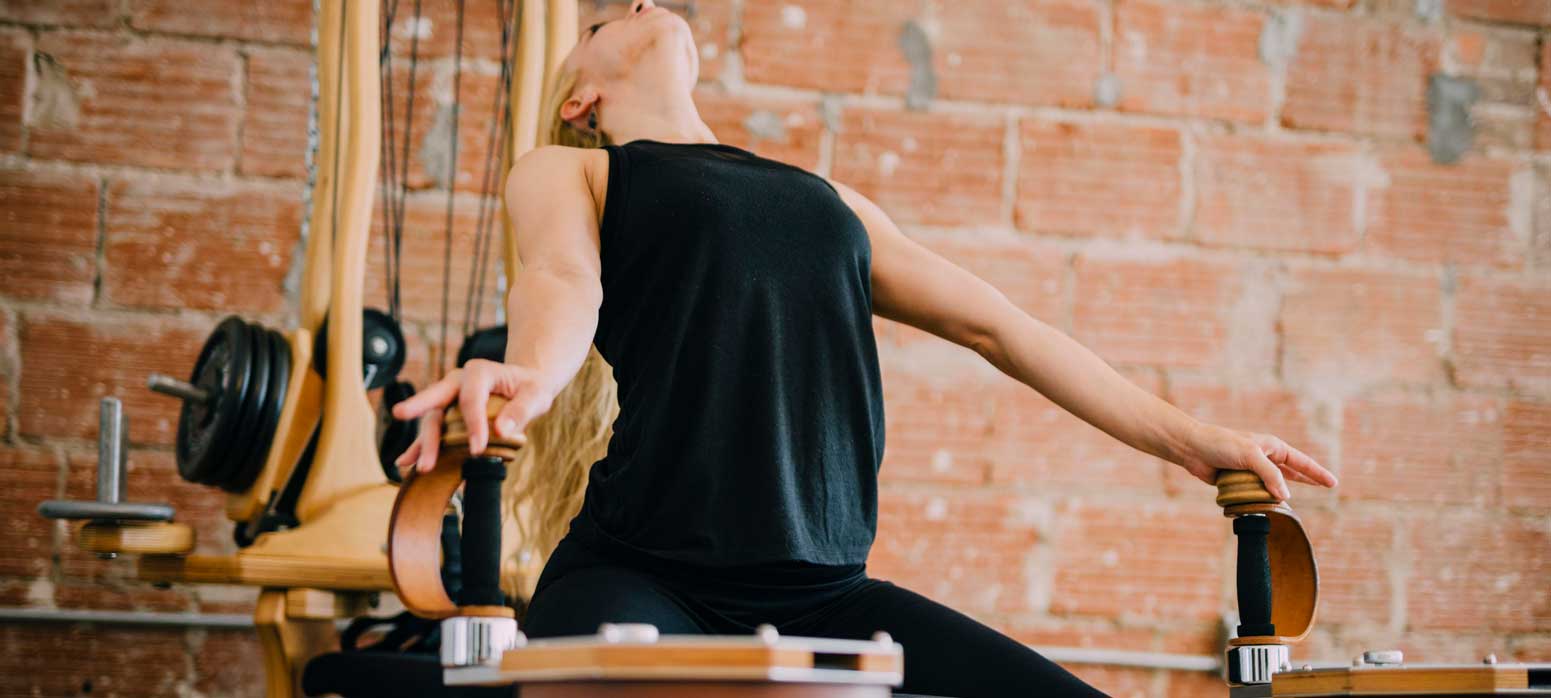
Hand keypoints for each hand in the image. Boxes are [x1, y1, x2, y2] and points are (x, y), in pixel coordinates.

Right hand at [389, 359, 556, 474]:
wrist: (525, 386)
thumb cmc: (531, 388)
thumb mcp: (536, 395)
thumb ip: (521, 410)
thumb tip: (501, 431)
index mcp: (479, 372)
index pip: (472, 398)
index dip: (473, 424)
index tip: (477, 449)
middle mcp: (457, 382)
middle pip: (437, 400)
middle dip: (421, 413)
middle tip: (404, 421)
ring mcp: (449, 399)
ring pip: (432, 420)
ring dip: (425, 443)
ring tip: (421, 467)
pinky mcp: (447, 415)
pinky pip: (432, 431)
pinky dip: (420, 447)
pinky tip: (406, 462)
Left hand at [1176, 423, 1337, 500]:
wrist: (1193, 449)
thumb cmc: (1222, 445)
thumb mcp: (1251, 455)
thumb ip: (1270, 475)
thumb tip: (1285, 497)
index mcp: (1272, 447)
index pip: (1301, 462)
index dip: (1317, 473)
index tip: (1333, 483)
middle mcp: (1265, 458)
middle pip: (1292, 473)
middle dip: (1307, 480)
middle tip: (1327, 487)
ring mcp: (1253, 470)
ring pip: (1273, 486)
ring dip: (1279, 496)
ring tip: (1290, 506)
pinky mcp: (1240, 481)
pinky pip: (1256, 494)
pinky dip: (1261, 500)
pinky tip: (1266, 508)